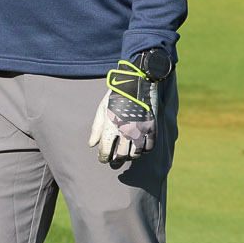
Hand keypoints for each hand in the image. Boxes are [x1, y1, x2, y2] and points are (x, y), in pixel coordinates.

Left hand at [89, 47, 170, 167]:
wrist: (136, 83)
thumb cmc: (115, 96)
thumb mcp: (101, 110)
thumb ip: (96, 129)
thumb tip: (92, 145)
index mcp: (111, 128)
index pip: (106, 151)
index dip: (103, 157)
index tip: (103, 158)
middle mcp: (125, 132)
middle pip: (121, 156)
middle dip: (116, 159)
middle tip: (115, 159)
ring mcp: (140, 130)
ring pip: (136, 153)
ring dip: (130, 156)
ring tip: (127, 153)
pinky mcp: (151, 127)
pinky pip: (150, 146)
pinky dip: (144, 150)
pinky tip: (140, 148)